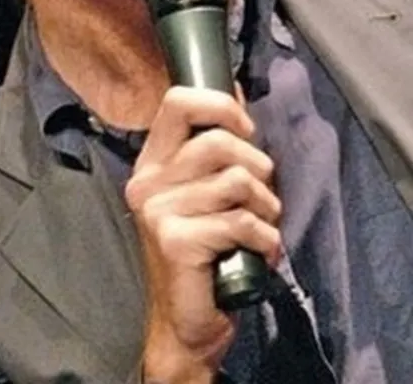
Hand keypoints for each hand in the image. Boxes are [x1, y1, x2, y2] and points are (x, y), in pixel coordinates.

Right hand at [125, 87, 280, 382]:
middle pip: (218, 141)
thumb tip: (236, 90)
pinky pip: (241, 221)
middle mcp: (147, 182)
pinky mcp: (176, 241)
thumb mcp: (204, 192)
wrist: (185, 323)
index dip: (221, 107)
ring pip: (237, 181)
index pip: (177, 102)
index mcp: (152, 162)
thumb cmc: (204, 253)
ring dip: (266, 207)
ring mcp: (158, 211)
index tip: (245, 130)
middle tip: (261, 195)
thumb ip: (214, 149)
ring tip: (261, 226)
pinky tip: (259, 251)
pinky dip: (265, 238)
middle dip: (258, 167)